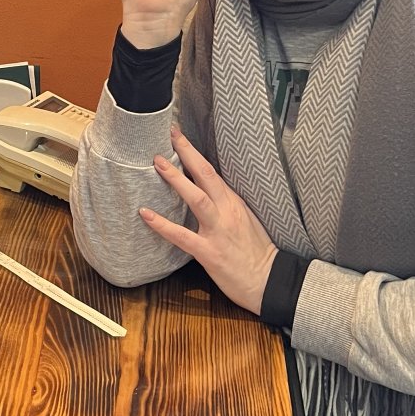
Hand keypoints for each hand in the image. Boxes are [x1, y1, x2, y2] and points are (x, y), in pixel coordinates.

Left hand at [138, 127, 276, 315]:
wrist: (269, 280)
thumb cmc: (256, 252)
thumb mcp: (245, 219)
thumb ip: (226, 203)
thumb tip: (204, 189)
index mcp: (235, 203)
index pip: (212, 171)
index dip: (194, 153)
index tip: (179, 136)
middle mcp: (227, 211)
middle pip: (206, 175)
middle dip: (187, 153)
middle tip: (169, 134)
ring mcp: (218, 231)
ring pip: (196, 198)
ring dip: (176, 179)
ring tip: (157, 163)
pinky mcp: (209, 252)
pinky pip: (181, 235)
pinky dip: (162, 224)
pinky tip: (145, 214)